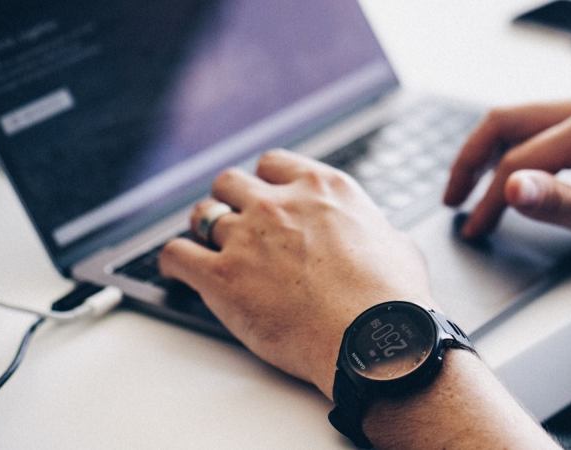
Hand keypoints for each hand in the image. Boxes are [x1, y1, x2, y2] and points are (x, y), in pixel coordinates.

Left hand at [158, 150, 432, 397]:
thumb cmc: (393, 299)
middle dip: (230, 200)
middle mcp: (280, 204)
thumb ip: (373, 230)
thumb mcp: (397, 245)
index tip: (264, 196)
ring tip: (207, 247)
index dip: (264, 182)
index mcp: (323, 189)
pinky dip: (173, 261)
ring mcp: (247, 237)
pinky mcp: (222, 276)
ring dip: (204, 230)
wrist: (375, 339)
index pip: (273, 163)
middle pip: (230, 182)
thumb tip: (375, 237)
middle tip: (235, 223)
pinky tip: (178, 270)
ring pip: (202, 215)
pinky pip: (175, 255)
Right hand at [444, 94, 570, 258]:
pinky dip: (514, 148)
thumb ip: (559, 203)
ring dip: (489, 151)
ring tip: (469, 188)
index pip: (519, 162)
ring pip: (519, 119)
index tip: (476, 229)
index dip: (490, 201)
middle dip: (470, 161)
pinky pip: (540, 124)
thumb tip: (508, 187)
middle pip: (505, 121)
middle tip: (452, 199)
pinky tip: (508, 173)